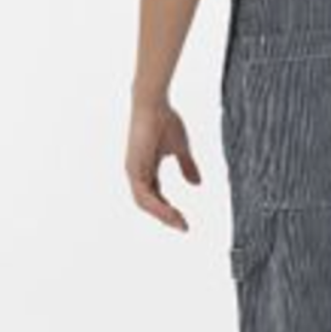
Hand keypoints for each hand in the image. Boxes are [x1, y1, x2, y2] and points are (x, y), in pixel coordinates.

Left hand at [125, 99, 201, 230]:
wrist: (154, 105)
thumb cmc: (165, 121)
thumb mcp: (181, 149)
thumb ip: (187, 166)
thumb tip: (197, 184)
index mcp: (146, 168)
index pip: (155, 195)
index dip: (168, 208)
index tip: (184, 220)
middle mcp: (137, 172)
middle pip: (149, 203)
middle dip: (166, 216)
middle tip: (183, 226)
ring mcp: (133, 171)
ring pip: (145, 203)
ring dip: (163, 215)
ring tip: (180, 224)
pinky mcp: (134, 169)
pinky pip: (144, 196)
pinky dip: (158, 207)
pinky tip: (172, 213)